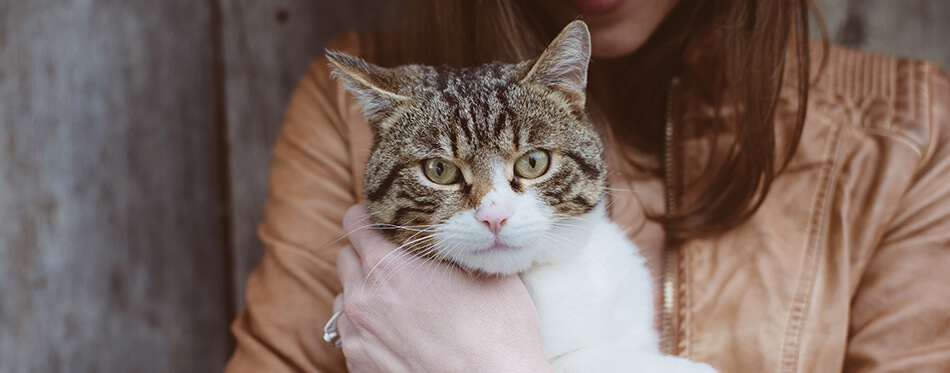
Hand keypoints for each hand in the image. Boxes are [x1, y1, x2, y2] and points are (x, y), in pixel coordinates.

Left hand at [333, 204, 551, 372]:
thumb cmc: (497, 333)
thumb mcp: (488, 271)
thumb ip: (458, 244)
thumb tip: (463, 227)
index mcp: (388, 265)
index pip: (356, 220)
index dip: (373, 215)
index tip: (389, 220)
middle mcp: (363, 298)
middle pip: (347, 258)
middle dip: (369, 254)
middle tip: (401, 261)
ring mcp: (357, 335)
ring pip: (345, 298)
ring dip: (366, 293)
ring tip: (401, 302)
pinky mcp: (359, 366)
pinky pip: (352, 335)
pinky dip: (369, 328)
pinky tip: (400, 333)